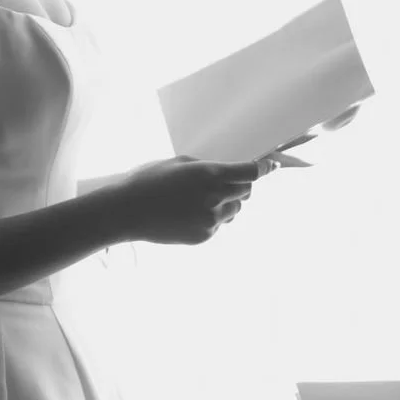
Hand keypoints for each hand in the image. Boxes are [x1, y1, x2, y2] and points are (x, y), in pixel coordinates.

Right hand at [114, 154, 274, 246]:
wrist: (128, 212)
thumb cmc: (149, 181)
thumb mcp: (178, 163)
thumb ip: (206, 167)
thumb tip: (224, 172)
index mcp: (210, 174)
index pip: (250, 171)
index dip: (264, 168)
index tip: (272, 166)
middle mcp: (215, 197)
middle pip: (246, 191)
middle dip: (241, 186)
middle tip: (227, 184)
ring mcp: (211, 219)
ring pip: (235, 210)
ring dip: (227, 204)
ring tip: (200, 201)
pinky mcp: (204, 236)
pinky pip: (219, 224)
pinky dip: (212, 219)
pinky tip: (189, 215)